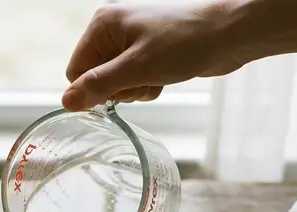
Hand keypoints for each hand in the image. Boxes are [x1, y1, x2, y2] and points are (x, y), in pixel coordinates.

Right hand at [62, 1, 249, 110]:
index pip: (76, 70)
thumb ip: (98, 86)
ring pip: (116, 81)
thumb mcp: (137, 69)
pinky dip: (146, 85)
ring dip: (134, 89)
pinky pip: (134, 78)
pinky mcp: (150, 50)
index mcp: (103, 23)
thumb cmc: (185, 43)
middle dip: (117, 89)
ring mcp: (133, 39)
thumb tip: (66, 103)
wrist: (231, 33)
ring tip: (156, 78)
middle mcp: (114, 28)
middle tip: (142, 82)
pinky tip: (164, 78)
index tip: (118, 92)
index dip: (93, 89)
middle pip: (95, 76)